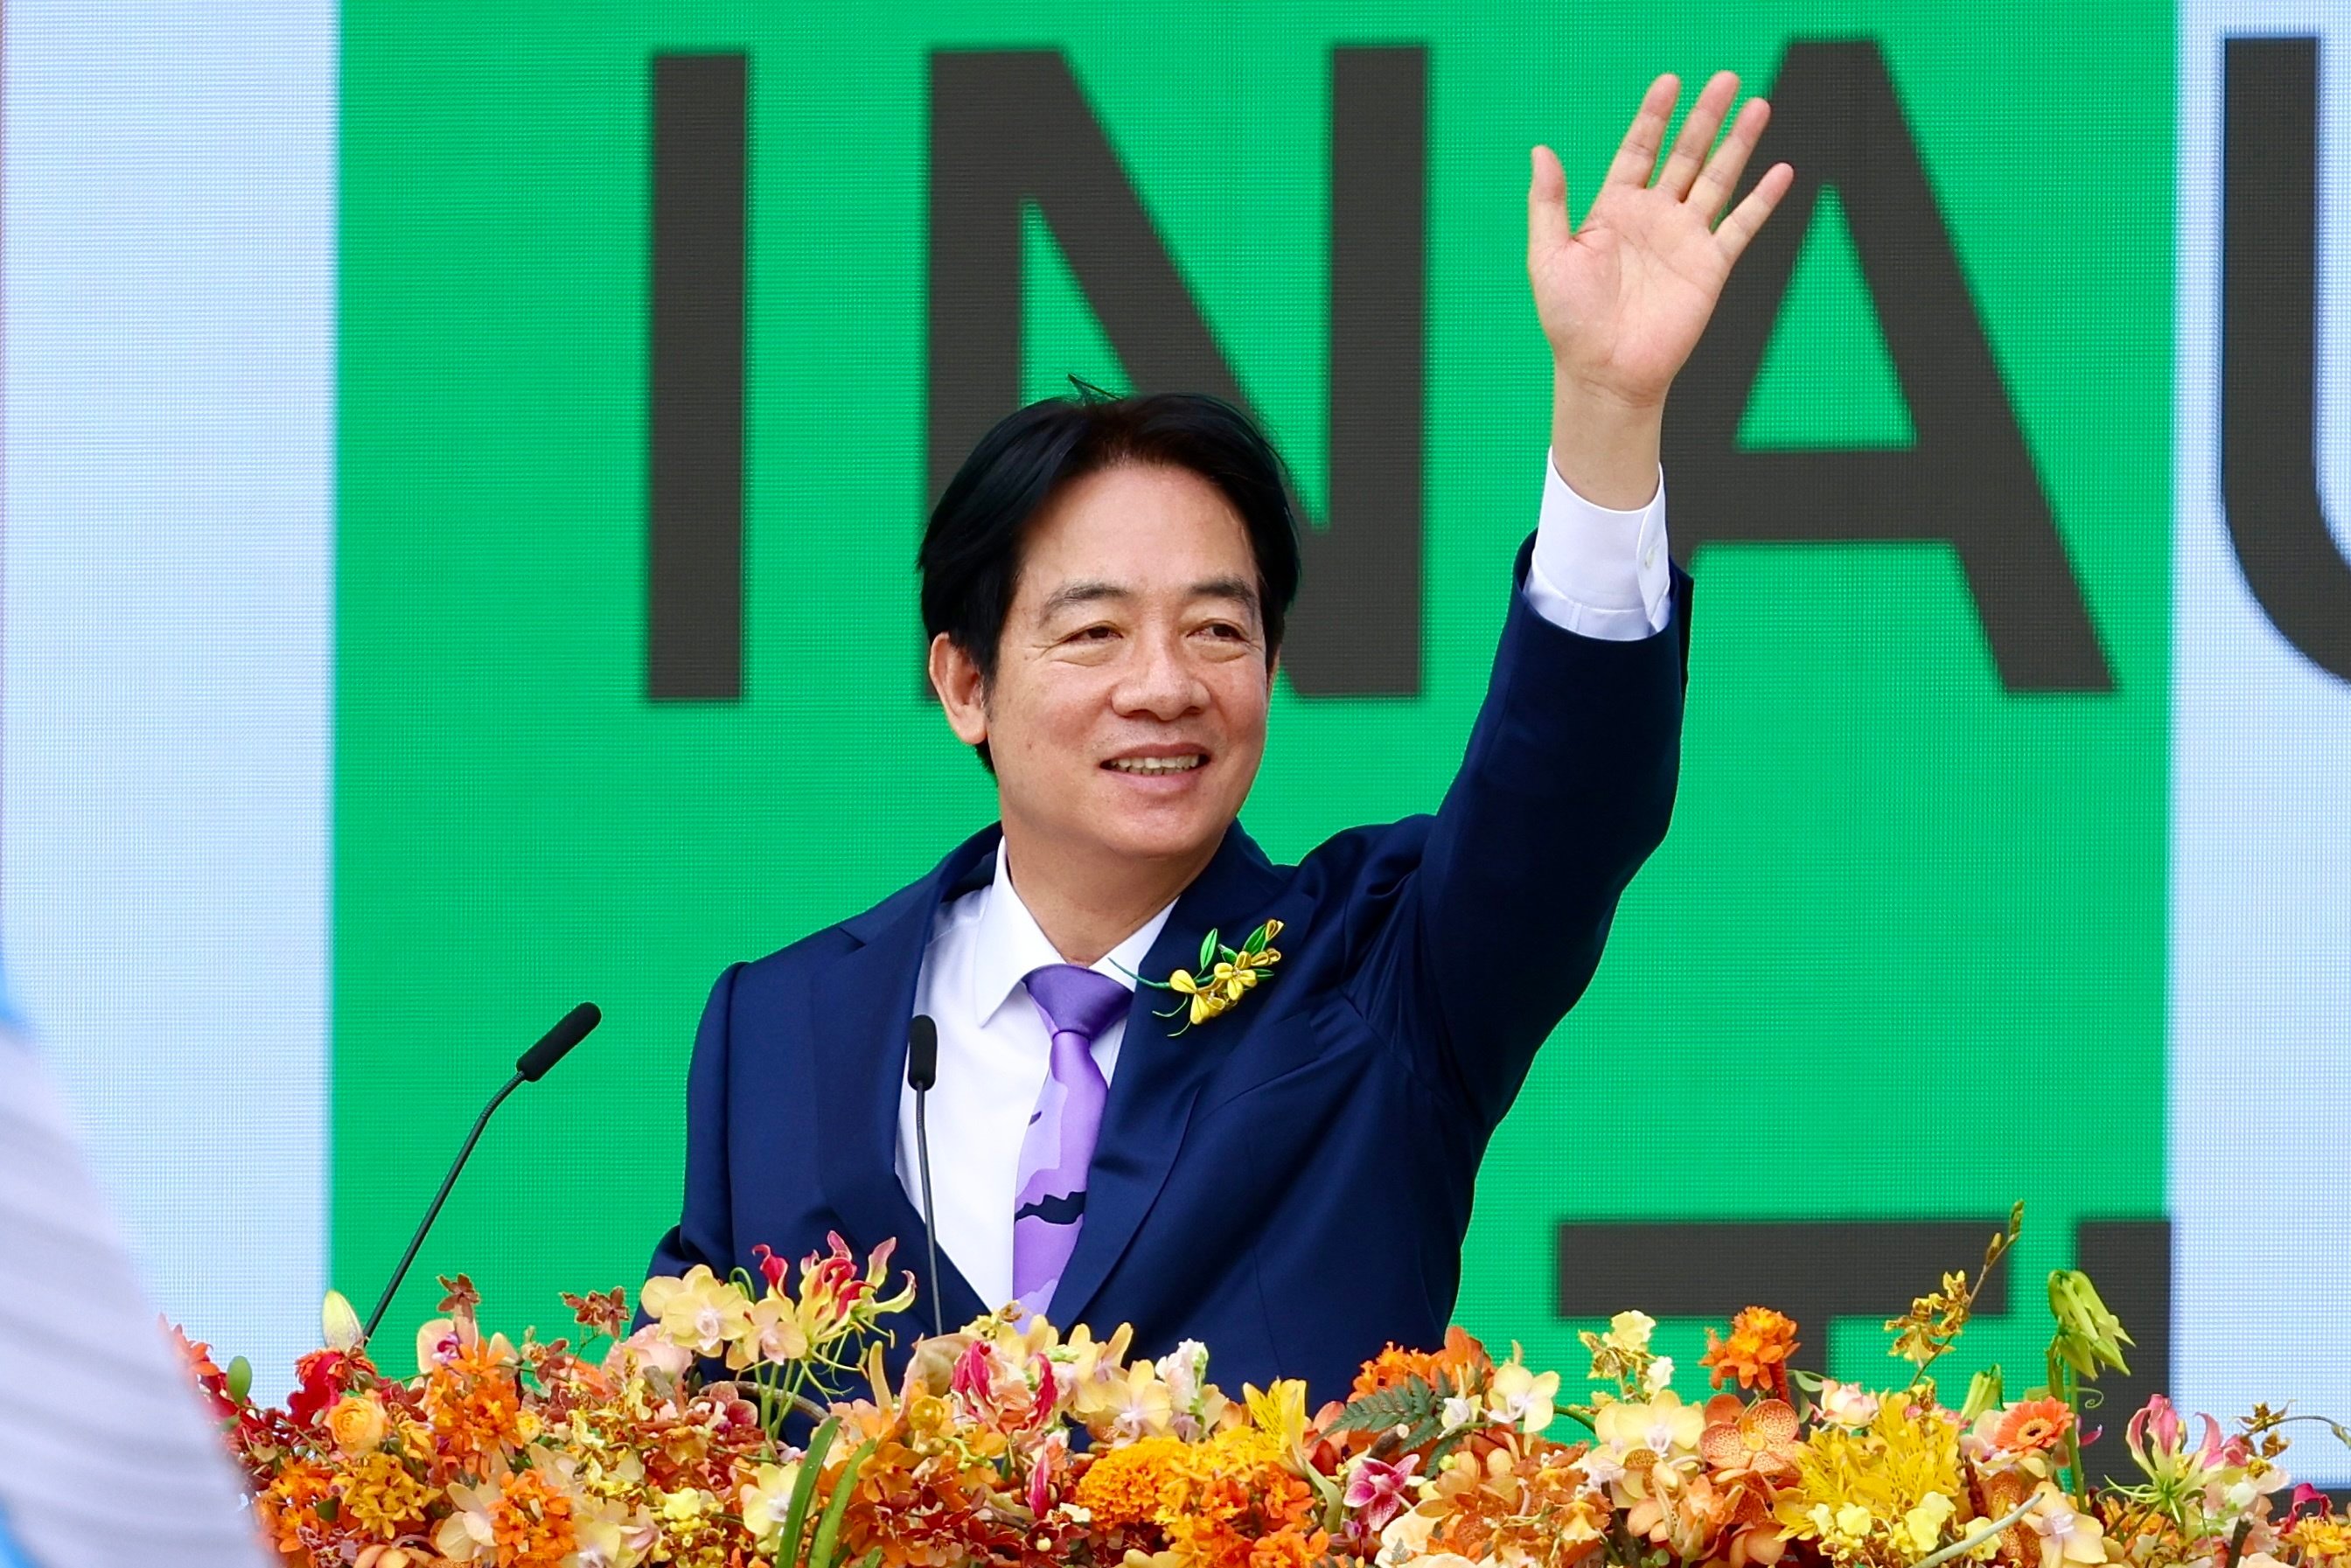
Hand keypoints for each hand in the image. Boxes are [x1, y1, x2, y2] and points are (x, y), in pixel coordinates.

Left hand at [1530, 71, 1793, 412]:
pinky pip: (1741, 226)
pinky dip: (1763, 200)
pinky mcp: (1710, 266)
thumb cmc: (1570, 320)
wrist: (1604, 371)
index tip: (1670, 82)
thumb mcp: (1548, 255)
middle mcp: (1653, 218)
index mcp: (1614, 210)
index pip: (1638, 150)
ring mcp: (1684, 240)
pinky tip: (1781, 171)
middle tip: (1726, 79)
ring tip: (1757, 105)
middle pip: (1684, 155)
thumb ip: (1548, 202)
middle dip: (1705, 117)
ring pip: (1716, 179)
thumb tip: (1541, 150)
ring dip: (1738, 144)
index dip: (1654, 116)